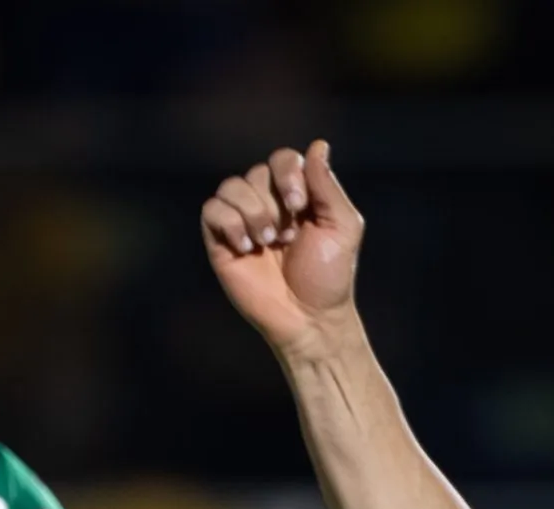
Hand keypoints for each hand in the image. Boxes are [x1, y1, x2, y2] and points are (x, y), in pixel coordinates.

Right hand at [200, 141, 365, 355]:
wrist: (308, 318)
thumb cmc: (328, 276)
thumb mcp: (342, 225)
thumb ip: (327, 185)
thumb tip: (318, 145)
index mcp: (297, 196)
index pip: (283, 159)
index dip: (287, 174)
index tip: (300, 206)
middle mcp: (268, 204)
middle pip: (257, 172)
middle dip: (273, 202)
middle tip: (287, 236)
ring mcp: (242, 223)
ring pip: (231, 186)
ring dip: (252, 212)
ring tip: (267, 242)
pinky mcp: (221, 243)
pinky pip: (211, 210)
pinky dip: (229, 223)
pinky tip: (247, 247)